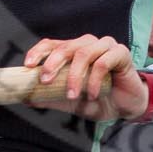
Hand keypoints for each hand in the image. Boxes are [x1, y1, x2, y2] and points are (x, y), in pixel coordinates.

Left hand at [24, 34, 145, 121]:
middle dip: (52, 63)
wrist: (126, 107)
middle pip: (65, 47)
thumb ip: (50, 97)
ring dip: (75, 76)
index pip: (51, 44)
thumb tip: (26, 98)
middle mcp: (88, 44)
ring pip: (84, 53)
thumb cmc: (98, 100)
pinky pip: (103, 62)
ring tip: (73, 95)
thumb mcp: (70, 101)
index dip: (38, 52)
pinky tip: (93, 94)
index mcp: (73, 51)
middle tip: (45, 81)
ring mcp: (105, 46)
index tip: (28, 65)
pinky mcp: (120, 53)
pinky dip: (94, 80)